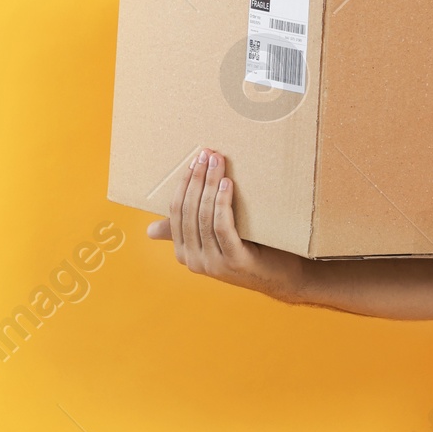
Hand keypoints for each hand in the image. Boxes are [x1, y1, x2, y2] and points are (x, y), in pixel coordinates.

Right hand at [147, 148, 305, 298]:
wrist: (282, 276)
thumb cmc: (250, 251)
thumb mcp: (216, 239)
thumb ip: (190, 229)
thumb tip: (150, 231)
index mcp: (184, 253)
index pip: (176, 212)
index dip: (184, 184)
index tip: (195, 160)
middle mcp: (194, 260)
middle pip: (189, 211)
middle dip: (197, 179)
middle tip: (207, 155)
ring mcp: (213, 264)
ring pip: (204, 216)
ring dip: (210, 185)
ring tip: (218, 163)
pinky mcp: (234, 262)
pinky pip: (222, 227)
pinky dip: (223, 203)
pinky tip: (227, 184)